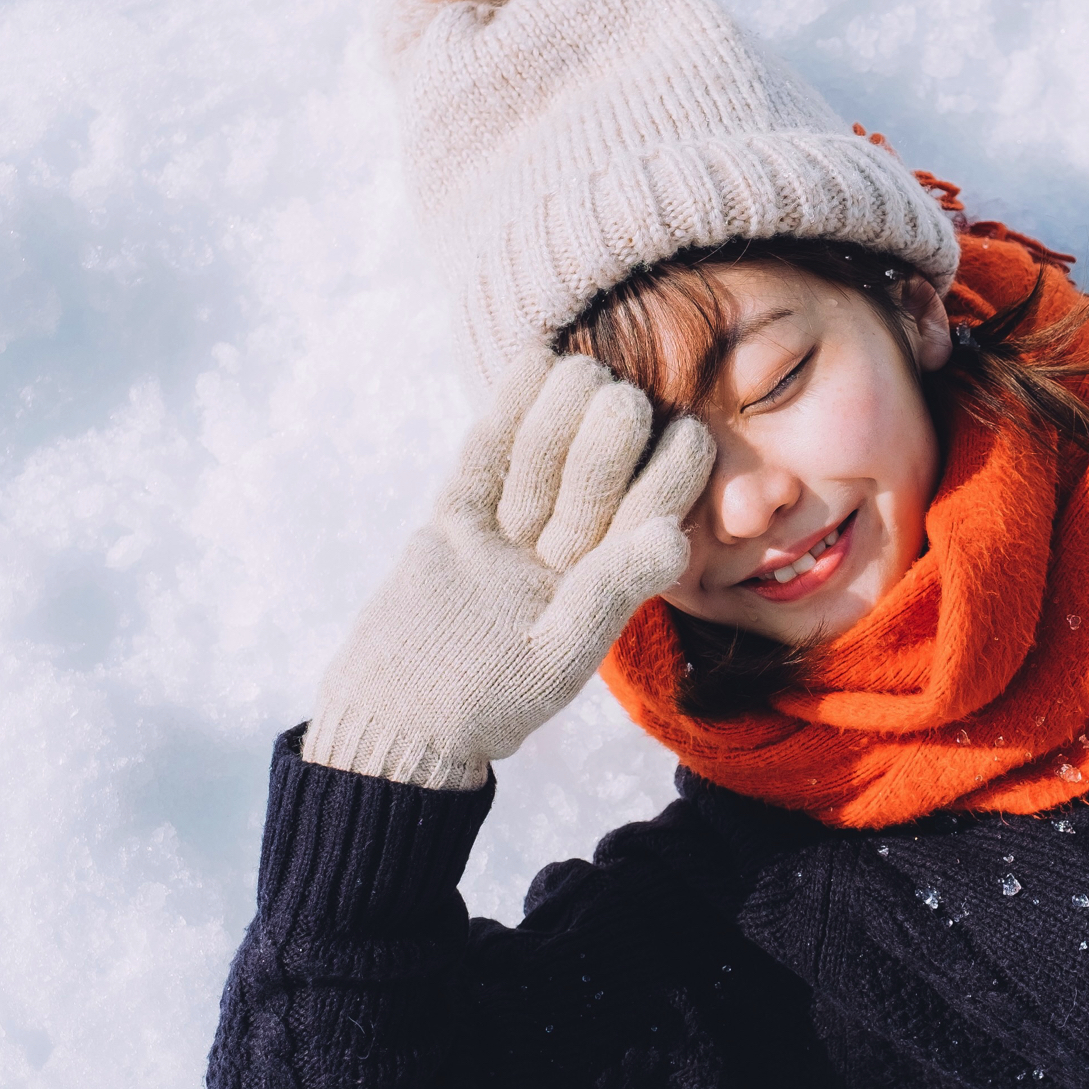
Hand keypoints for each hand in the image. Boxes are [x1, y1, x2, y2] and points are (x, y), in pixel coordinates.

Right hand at [304, 347, 712, 789]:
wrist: (396, 722)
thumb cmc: (485, 704)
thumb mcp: (558, 654)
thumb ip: (611, 591)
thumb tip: (676, 536)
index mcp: (598, 586)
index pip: (644, 517)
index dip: (671, 476)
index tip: (693, 432)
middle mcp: (559, 554)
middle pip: (591, 482)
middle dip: (609, 438)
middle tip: (625, 395)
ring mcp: (504, 536)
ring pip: (538, 463)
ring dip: (560, 415)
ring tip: (583, 366)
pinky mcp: (453, 527)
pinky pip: (482, 462)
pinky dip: (503, 415)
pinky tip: (529, 366)